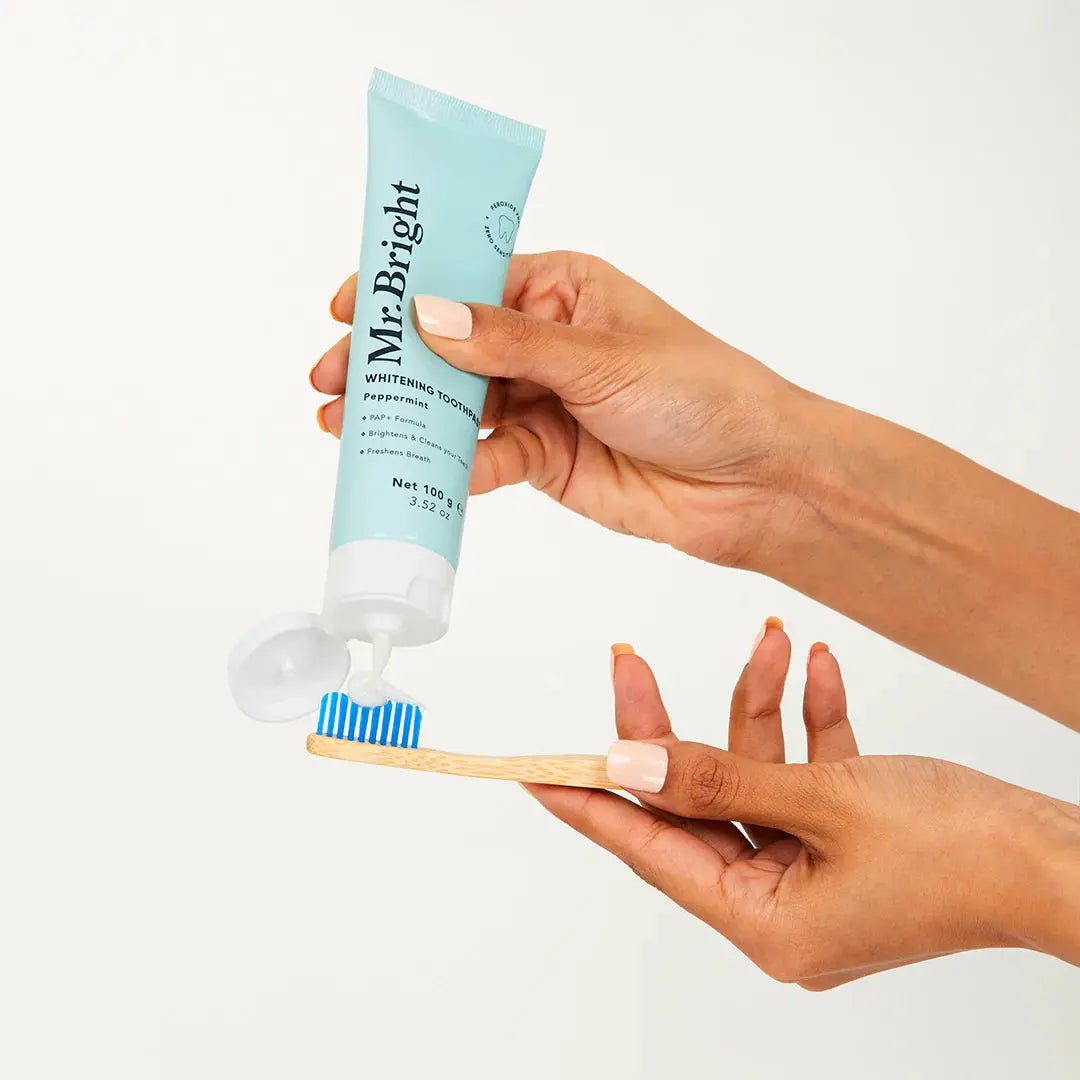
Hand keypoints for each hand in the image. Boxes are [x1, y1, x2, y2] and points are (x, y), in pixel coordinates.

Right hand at [311, 251, 1079, 729]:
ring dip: (407, 418)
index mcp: (560, 292)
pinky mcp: (544, 461)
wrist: (752, 480)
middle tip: (332, 378)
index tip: (349, 306)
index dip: (403, 290)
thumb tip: (427, 316)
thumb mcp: (599, 356)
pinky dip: (449, 467)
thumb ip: (508, 343)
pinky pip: (483, 460)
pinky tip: (410, 469)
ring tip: (348, 426)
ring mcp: (541, 405)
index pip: (465, 279)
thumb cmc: (702, 393)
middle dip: (390, 363)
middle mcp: (543, 345)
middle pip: (448, 348)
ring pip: (457, 407)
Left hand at [526, 626, 1079, 986]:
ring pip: (754, 778)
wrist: (1064, 858)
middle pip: (695, 802)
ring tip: (770, 638)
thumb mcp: (827, 801)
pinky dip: (810, 726)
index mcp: (764, 922)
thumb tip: (628, 763)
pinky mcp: (850, 841)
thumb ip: (719, 778)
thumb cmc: (964, 848)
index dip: (587, 804)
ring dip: (762, 708)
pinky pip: (807, 778)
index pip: (647, 851)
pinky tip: (815, 669)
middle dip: (674, 726)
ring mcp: (816, 873)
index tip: (534, 770)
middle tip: (629, 662)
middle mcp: (781, 905)